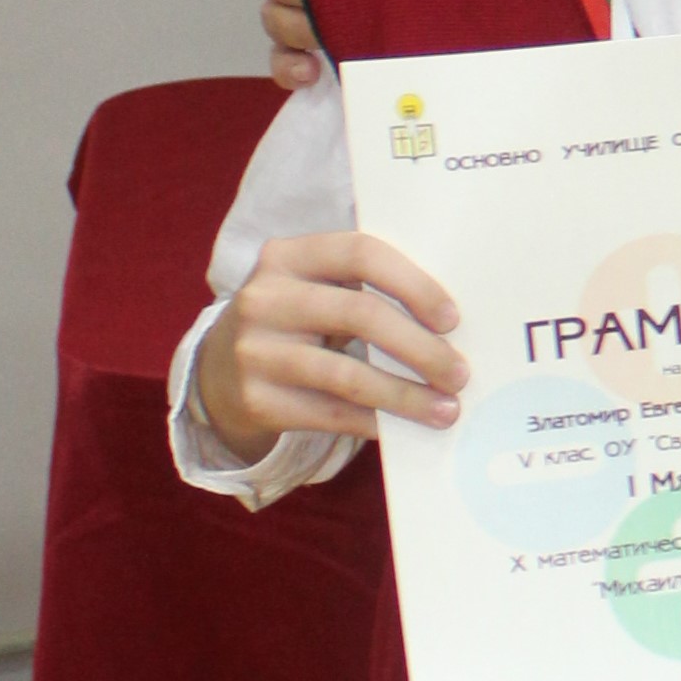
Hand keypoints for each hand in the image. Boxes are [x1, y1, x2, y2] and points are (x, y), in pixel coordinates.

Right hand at [194, 229, 464, 464]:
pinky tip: (404, 427)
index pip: (361, 253)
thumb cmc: (297, 321)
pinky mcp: (255, 399)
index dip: (413, 284)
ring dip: (406, 396)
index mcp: (288, 255)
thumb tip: (451, 324)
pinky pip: (330, 414)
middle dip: (421, 348)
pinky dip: (375, 421)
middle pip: (361, 315)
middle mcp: (265, 297)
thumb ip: (365, 287)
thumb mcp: (316, 288)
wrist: (221, 371)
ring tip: (446, 410)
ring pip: (347, 375)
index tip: (452, 319)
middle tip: (459, 373)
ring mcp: (255, 350)